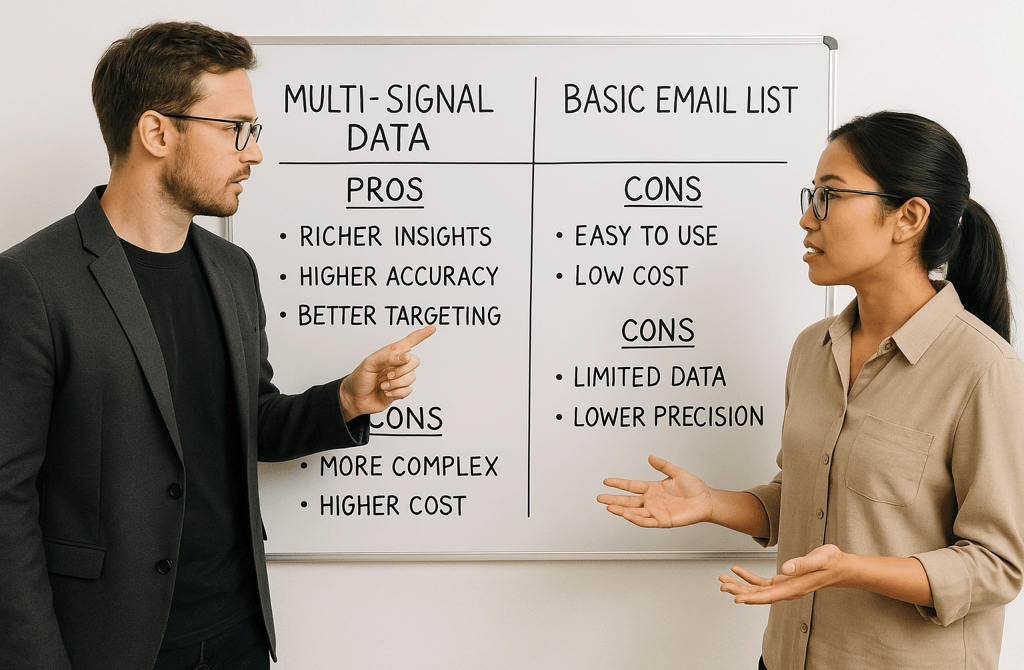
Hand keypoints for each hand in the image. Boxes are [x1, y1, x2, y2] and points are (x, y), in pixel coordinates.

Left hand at [338, 326, 434, 420]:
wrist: (354, 399)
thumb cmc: (359, 378)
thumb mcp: (369, 363)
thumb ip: (388, 356)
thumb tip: (406, 356)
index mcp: (391, 353)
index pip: (409, 341)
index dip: (421, 335)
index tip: (432, 328)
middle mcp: (397, 364)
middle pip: (415, 361)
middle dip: (401, 370)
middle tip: (386, 375)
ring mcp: (399, 377)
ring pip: (412, 377)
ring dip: (396, 383)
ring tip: (383, 385)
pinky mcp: (400, 390)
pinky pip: (409, 390)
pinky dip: (396, 393)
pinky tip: (386, 392)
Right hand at [597, 455, 713, 527]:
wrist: (706, 501)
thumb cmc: (694, 488)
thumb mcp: (677, 472)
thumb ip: (663, 465)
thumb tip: (650, 457)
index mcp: (653, 488)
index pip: (631, 486)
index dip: (619, 483)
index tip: (607, 481)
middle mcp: (652, 500)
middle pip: (628, 500)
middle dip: (613, 499)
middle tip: (600, 498)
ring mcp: (656, 511)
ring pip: (634, 511)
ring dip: (621, 510)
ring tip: (609, 507)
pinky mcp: (663, 521)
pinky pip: (647, 521)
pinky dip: (636, 519)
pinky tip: (627, 515)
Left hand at [719, 544, 846, 603]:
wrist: (841, 566)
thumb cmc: (832, 561)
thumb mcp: (819, 558)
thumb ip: (802, 564)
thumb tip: (785, 569)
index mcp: (794, 588)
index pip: (769, 596)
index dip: (752, 597)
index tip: (736, 598)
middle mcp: (787, 590)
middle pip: (758, 595)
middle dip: (739, 590)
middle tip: (722, 586)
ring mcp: (784, 587)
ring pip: (757, 589)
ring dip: (740, 584)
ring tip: (723, 580)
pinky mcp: (784, 581)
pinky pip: (763, 582)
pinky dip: (749, 577)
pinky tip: (738, 570)